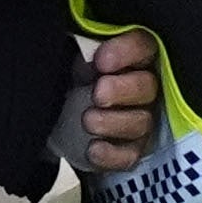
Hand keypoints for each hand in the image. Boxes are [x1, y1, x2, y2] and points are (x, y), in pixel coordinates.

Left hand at [79, 30, 162, 174]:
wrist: (54, 112)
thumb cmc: (69, 77)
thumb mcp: (70, 54)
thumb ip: (80, 47)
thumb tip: (83, 50)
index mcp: (130, 56)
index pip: (143, 46)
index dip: (127, 52)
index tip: (100, 61)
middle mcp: (143, 87)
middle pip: (147, 87)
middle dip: (122, 90)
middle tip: (98, 93)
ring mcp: (140, 120)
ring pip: (141, 122)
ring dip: (114, 122)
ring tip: (88, 120)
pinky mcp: (130, 150)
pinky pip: (130, 156)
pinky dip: (112, 154)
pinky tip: (93, 149)